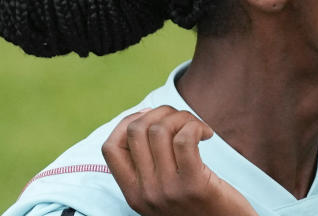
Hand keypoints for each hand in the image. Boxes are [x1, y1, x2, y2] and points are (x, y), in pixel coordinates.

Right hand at [102, 106, 256, 215]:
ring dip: (182, 117)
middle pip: (136, 130)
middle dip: (161, 113)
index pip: (111, 147)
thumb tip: (145, 117)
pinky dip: (195, 126)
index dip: (129, 121)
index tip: (154, 118)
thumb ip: (150, 167)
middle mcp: (145, 193)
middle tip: (183, 121)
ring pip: (159, 130)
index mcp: (133, 193)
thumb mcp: (163, 192)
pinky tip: (207, 134)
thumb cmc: (199, 205)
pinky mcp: (193, 185)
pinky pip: (184, 139)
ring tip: (198, 127)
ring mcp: (167, 190)